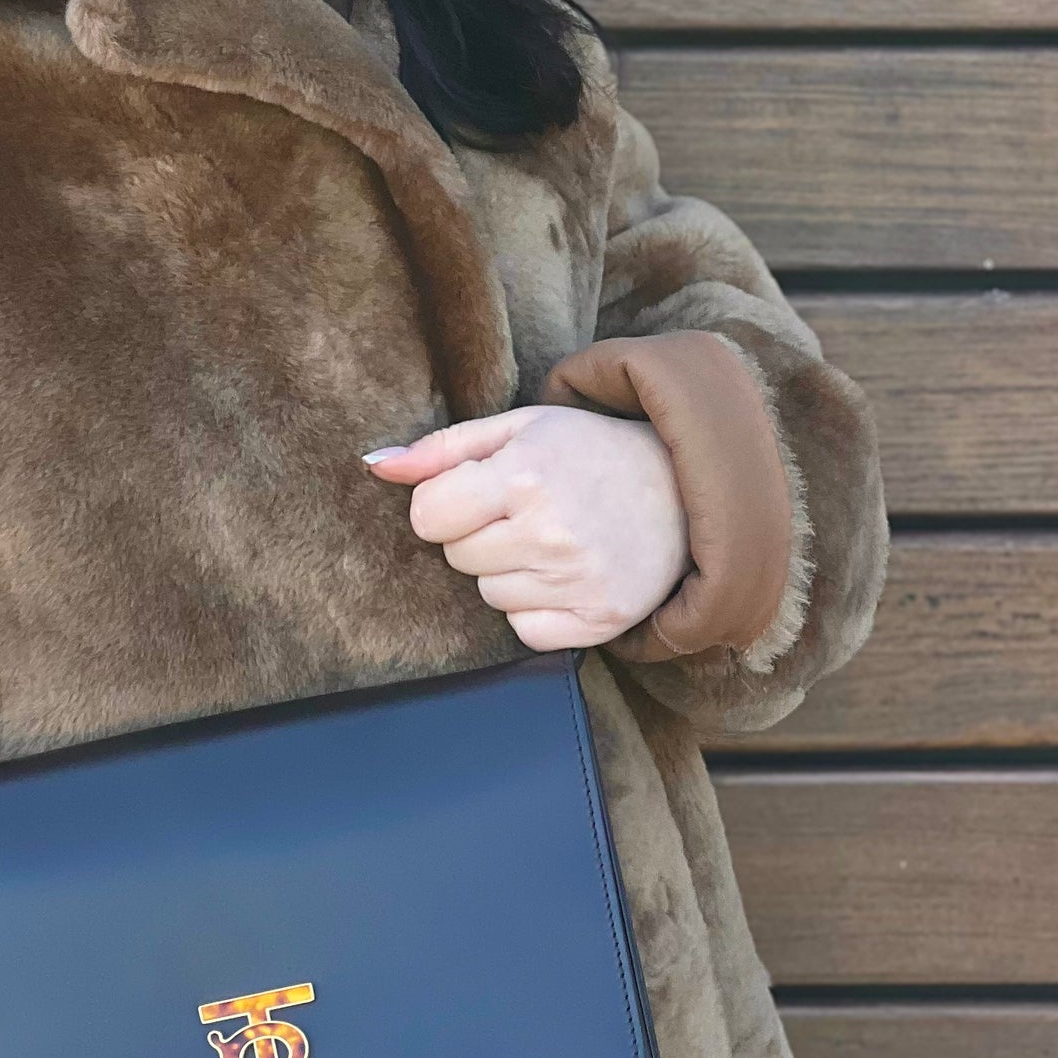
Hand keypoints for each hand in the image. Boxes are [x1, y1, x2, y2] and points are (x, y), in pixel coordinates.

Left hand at [363, 404, 689, 650]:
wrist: (683, 489)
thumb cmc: (589, 451)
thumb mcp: (519, 428)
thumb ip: (441, 448)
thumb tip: (373, 464)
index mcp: (526, 476)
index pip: (428, 516)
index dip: (446, 502)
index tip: (480, 490)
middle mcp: (551, 533)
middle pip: (456, 557)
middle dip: (477, 534)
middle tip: (525, 511)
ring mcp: (577, 582)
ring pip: (487, 595)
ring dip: (507, 570)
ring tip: (551, 537)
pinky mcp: (598, 621)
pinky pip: (523, 630)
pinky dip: (535, 608)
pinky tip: (565, 573)